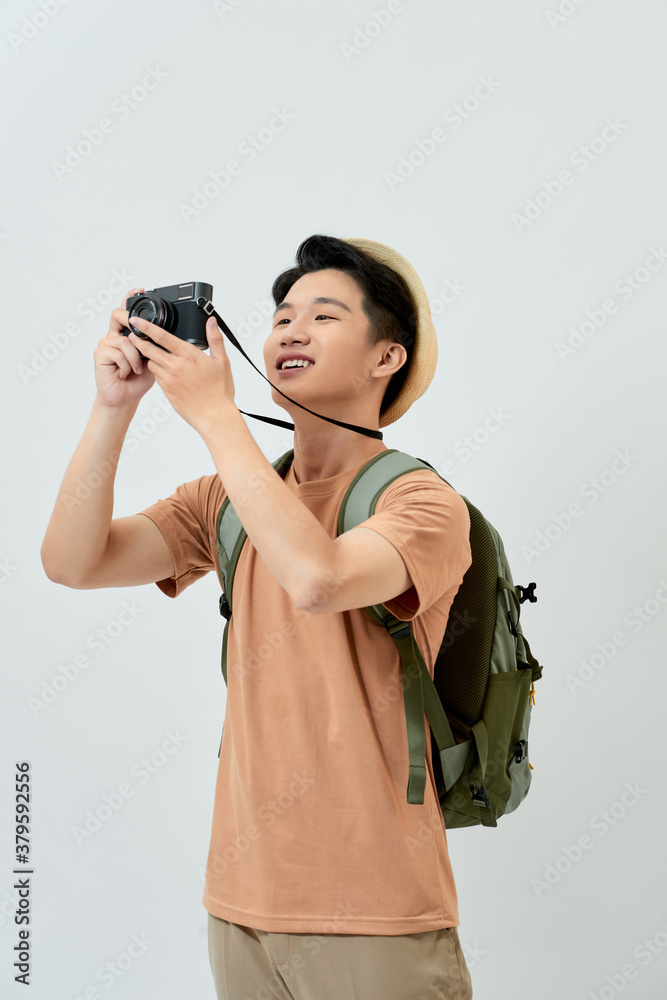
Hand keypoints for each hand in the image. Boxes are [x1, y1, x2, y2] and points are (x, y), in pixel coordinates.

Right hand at [93, 287, 155, 409]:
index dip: (130, 299)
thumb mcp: (154, 359)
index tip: (140, 289)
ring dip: (135, 358)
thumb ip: (158, 345)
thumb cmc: (139, 380)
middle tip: (135, 330)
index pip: (127, 312)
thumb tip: (170, 334)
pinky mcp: (100, 353)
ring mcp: (106, 344)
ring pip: (125, 340)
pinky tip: (125, 373)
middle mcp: (115, 336)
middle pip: (118, 315)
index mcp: (127, 335)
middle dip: (129, 320)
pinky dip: (127, 365)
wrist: (126, 398)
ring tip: (136, 370)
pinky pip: (119, 352)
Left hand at [127, 314, 235, 432]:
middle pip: (149, 350)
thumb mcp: (222, 362)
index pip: (162, 336)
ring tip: (154, 355)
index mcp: (188, 356)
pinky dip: (158, 372)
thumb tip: (211, 322)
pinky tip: (166, 371)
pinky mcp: (166, 392)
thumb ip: (215, 339)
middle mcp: (175, 367)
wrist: (214, 416)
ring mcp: (169, 380)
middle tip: (132, 335)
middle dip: (138, 341)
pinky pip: (157, 377)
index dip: (146, 326)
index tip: (135, 320)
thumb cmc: (219, 391)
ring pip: (152, 364)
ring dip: (151, 358)